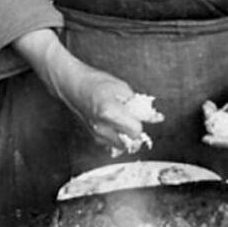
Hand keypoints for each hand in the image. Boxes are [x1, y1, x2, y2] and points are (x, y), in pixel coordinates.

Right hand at [13, 29, 143, 149]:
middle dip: (134, 130)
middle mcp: (102, 127)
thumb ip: (138, 104)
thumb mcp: (121, 88)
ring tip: (123, 119)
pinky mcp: (93, 136)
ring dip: (126, 135)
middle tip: (133, 117)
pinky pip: (112, 143)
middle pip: (130, 141)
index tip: (140, 114)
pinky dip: (117, 136)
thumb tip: (155, 117)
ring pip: (121, 145)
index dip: (140, 121)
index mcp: (109, 112)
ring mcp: (96, 134)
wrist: (72, 84)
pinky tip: (115, 123)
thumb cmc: (94, 81)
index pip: (136, 130)